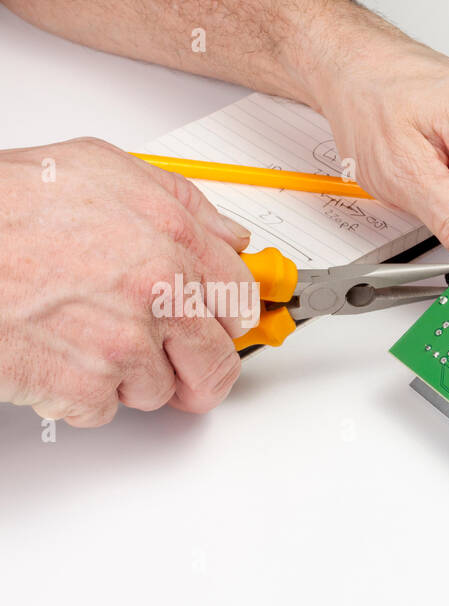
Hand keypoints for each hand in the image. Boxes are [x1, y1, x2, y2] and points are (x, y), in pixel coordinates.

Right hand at [0, 138, 253, 426]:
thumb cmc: (2, 206)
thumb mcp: (99, 168)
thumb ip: (181, 203)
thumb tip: (230, 238)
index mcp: (171, 236)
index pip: (241, 299)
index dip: (230, 320)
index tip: (226, 330)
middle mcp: (157, 291)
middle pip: (216, 361)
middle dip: (197, 370)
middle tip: (180, 370)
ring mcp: (123, 344)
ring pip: (157, 390)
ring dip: (127, 377)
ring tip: (82, 339)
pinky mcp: (84, 388)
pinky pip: (104, 411)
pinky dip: (79, 396)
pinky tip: (53, 357)